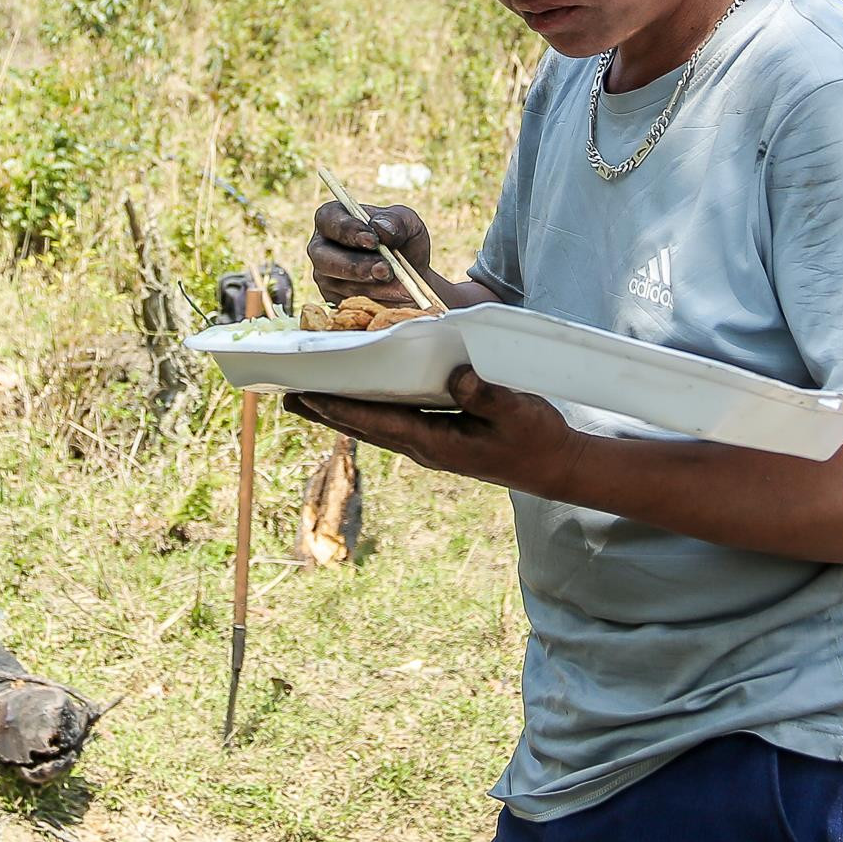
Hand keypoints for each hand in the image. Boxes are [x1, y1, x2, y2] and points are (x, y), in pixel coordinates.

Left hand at [284, 366, 586, 494]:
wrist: (557, 468)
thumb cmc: (538, 439)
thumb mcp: (517, 412)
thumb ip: (486, 394)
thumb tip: (455, 373)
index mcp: (438, 444)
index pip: (379, 423)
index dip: (341, 408)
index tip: (307, 394)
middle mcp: (426, 447)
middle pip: (366, 427)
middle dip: (326, 410)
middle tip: (285, 395)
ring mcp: (432, 446)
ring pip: (376, 426)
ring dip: (342, 411)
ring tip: (307, 396)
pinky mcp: (440, 439)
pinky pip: (395, 422)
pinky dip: (369, 410)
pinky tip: (359, 398)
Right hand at [307, 197, 430, 307]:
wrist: (412, 278)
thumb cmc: (405, 243)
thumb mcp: (409, 225)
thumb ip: (396, 221)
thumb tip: (379, 227)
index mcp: (333, 218)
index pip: (328, 219)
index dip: (347, 230)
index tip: (372, 240)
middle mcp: (321, 247)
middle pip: (323, 256)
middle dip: (355, 265)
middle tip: (384, 270)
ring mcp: (324, 276)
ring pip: (339, 283)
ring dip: (371, 286)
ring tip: (399, 286)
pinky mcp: (333, 301)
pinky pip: (348, 304)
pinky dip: (375, 302)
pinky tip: (394, 298)